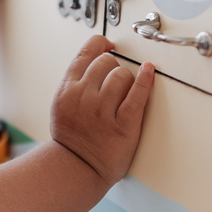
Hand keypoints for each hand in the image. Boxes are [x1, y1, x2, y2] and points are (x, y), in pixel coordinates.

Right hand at [50, 36, 154, 185]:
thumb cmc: (71, 139)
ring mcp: (102, 111)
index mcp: (67, 90)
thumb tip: (95, 60)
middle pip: (106, 63)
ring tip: (124, 92)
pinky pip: (137, 95)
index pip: (86, 53)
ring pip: (122, 75)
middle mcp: (83, 97)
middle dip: (113, 68)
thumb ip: (75, 84)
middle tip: (115, 82)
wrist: (76, 168)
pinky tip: (150, 71)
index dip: (100, 44)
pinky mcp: (123, 125)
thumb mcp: (61, 106)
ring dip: (127, 80)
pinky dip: (146, 80)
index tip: (109, 45)